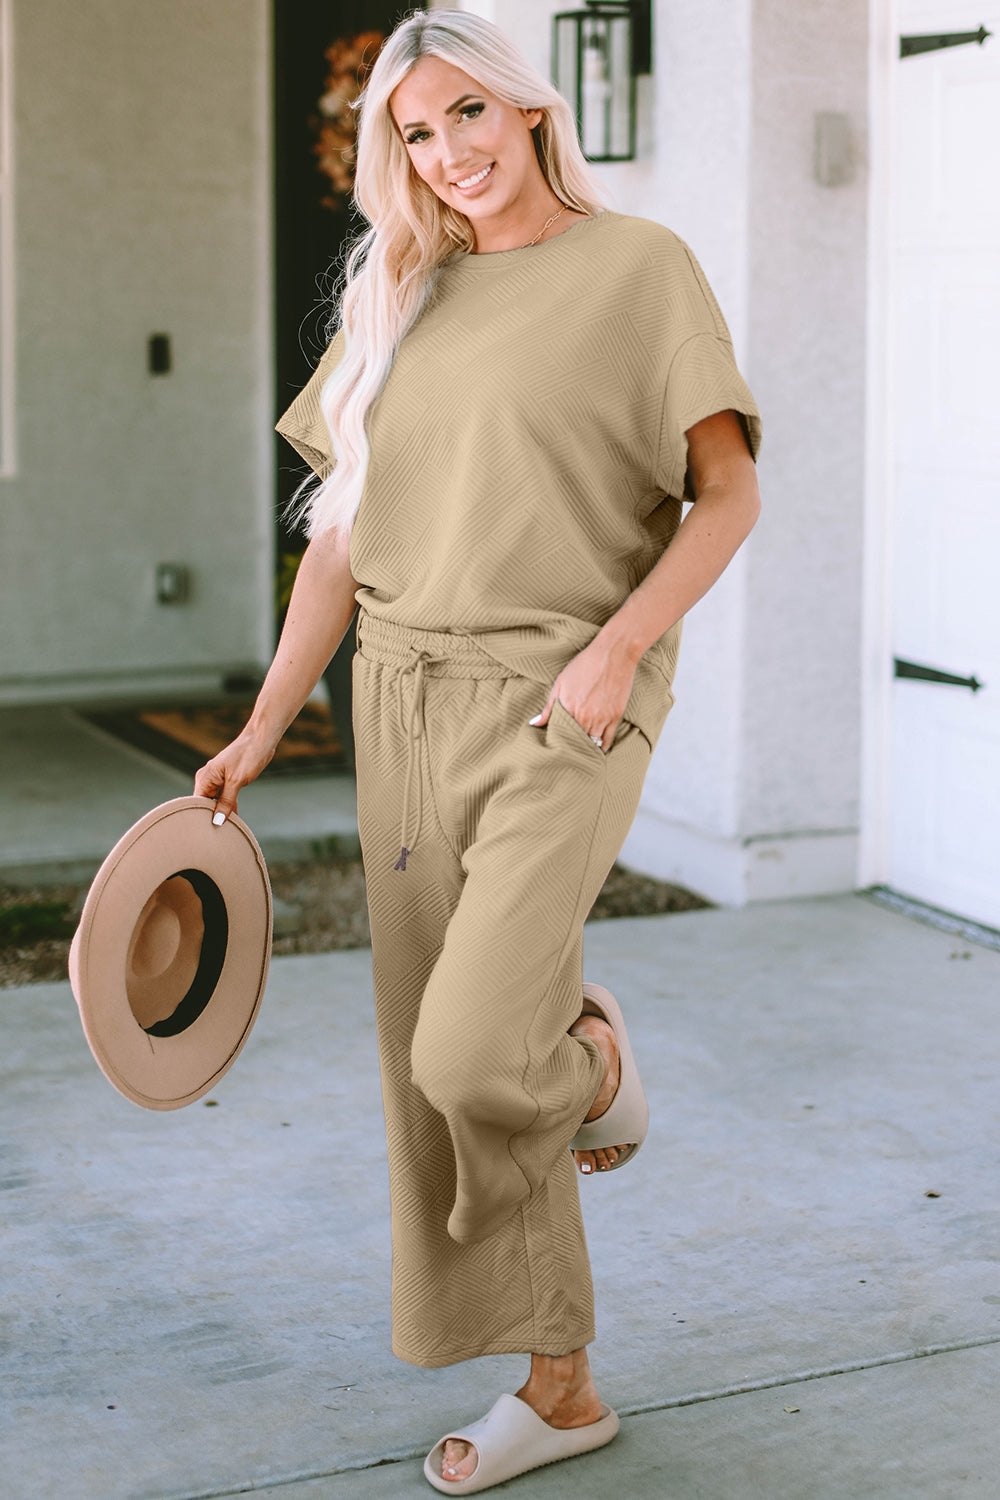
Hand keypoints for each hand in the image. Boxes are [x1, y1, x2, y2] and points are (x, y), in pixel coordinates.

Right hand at [193, 726, 276, 823]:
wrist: (260, 740)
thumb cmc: (247, 756)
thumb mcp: (236, 781)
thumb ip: (226, 801)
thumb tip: (217, 821)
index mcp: (205, 777)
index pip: (197, 803)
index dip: (201, 817)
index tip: (206, 832)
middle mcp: (209, 779)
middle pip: (205, 804)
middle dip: (211, 817)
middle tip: (218, 835)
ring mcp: (219, 780)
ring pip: (216, 802)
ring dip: (222, 814)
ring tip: (226, 830)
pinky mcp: (229, 781)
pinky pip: (225, 798)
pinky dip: (230, 808)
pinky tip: (235, 820)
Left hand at [528, 633, 636, 750]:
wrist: (613, 654)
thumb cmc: (585, 665)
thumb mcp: (561, 682)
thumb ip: (549, 707)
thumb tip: (534, 724)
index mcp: (568, 708)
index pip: (558, 735)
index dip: (556, 743)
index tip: (553, 747)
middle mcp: (584, 716)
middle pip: (575, 742)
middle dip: (570, 749)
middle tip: (565, 755)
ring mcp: (601, 718)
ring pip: (591, 743)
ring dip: (585, 750)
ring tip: (579, 755)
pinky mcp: (615, 717)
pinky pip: (608, 740)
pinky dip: (602, 748)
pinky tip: (597, 750)